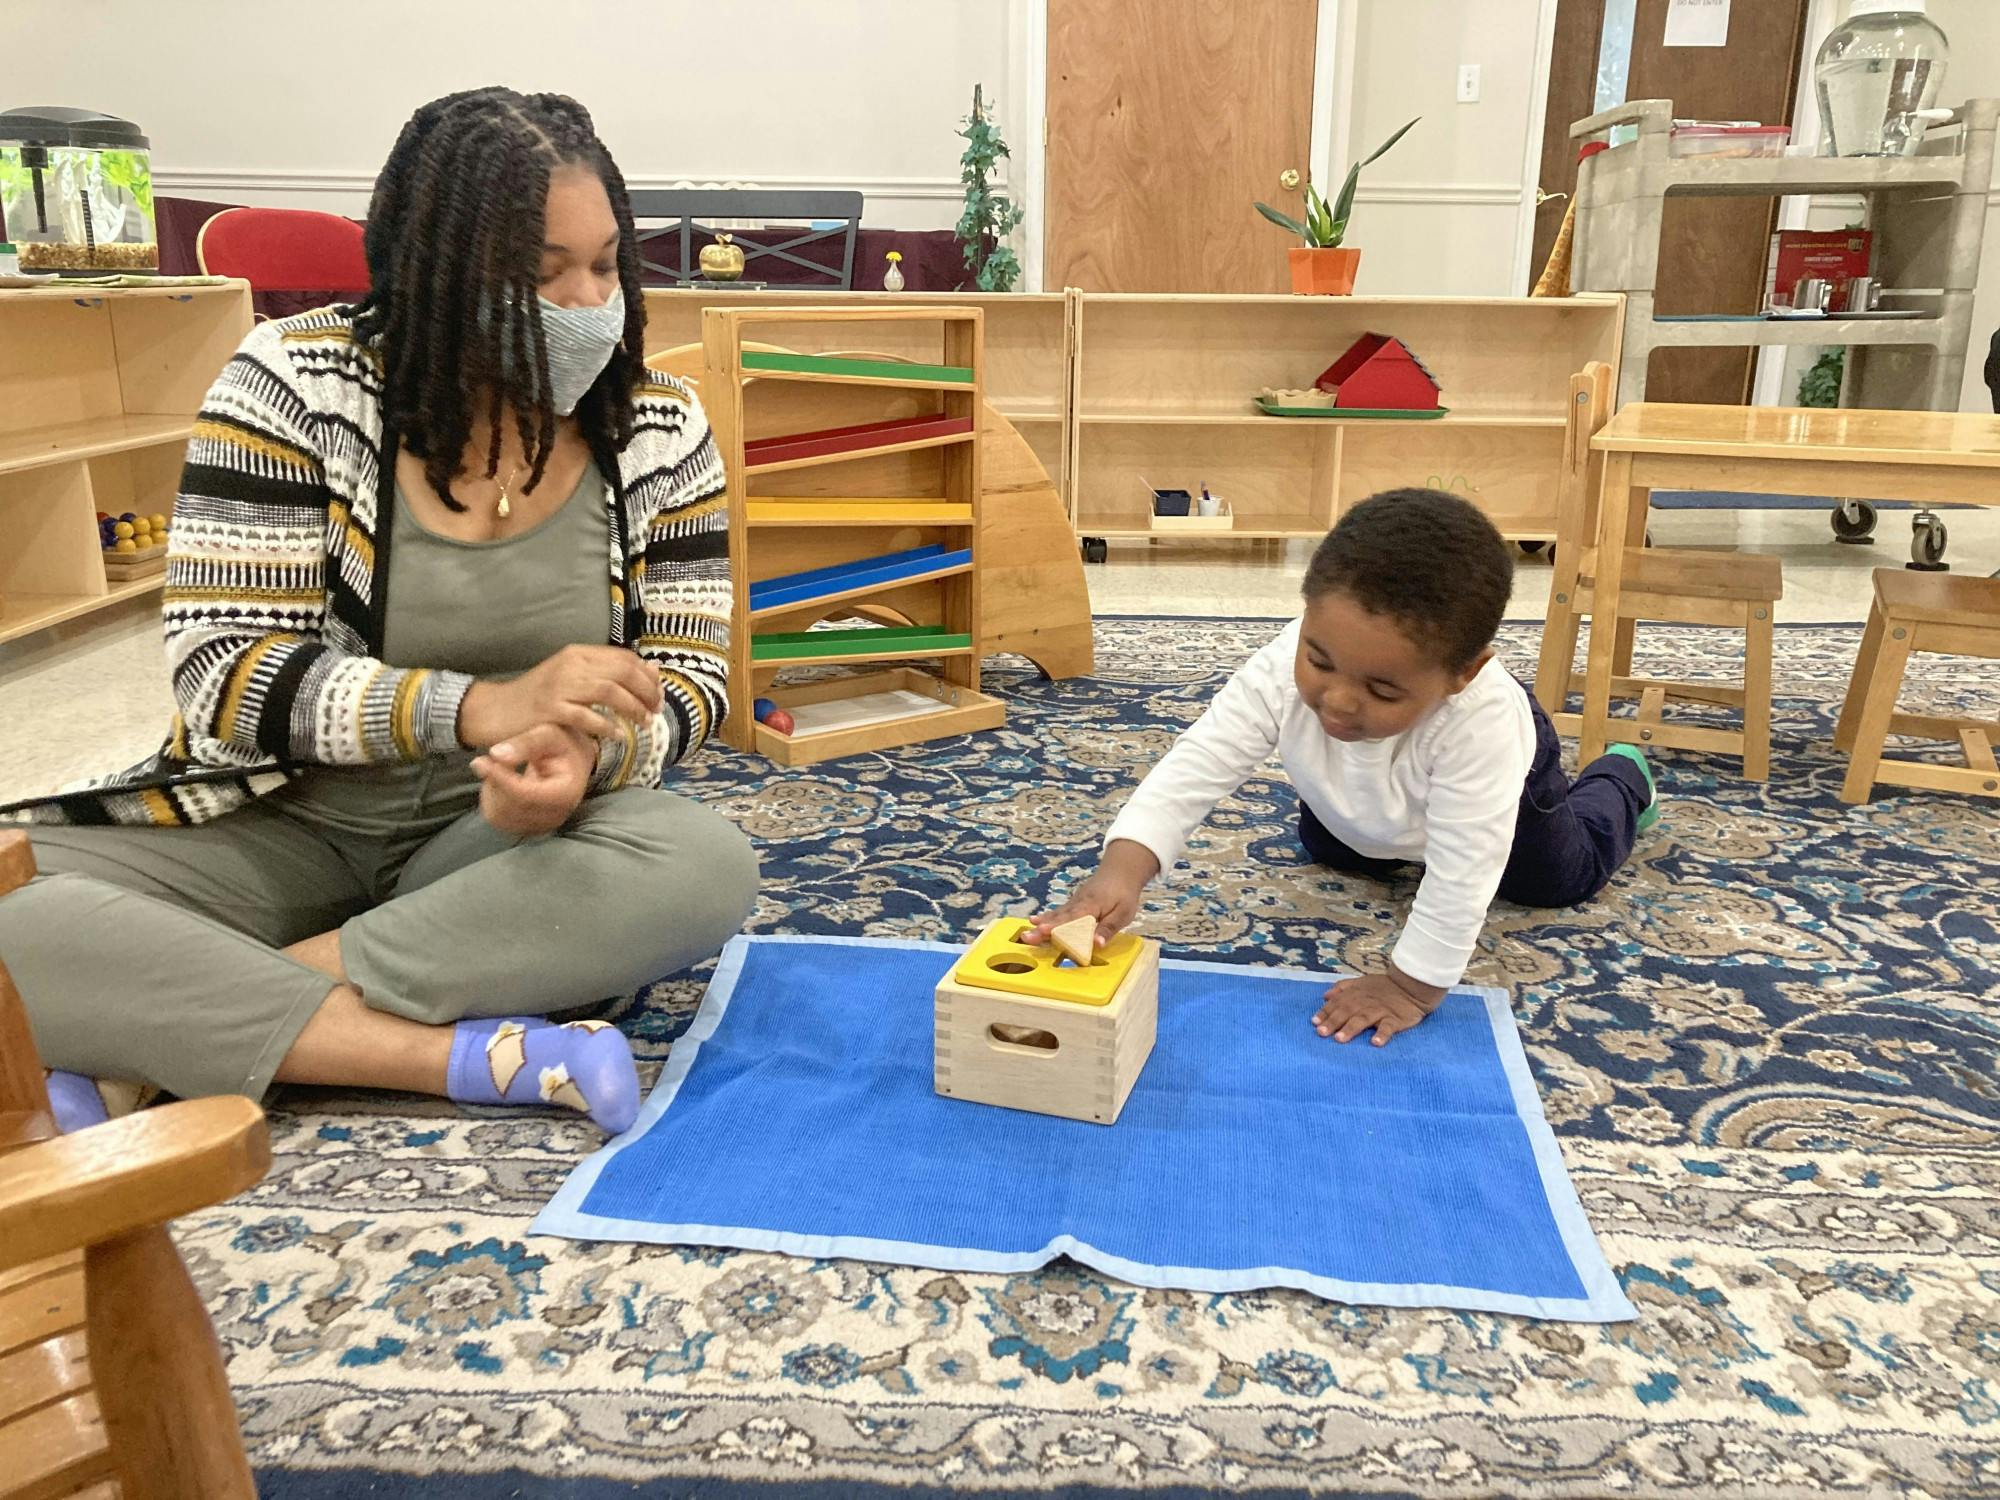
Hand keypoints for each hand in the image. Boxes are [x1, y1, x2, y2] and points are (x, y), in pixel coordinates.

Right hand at [459, 644, 662, 747]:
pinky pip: (586, 716)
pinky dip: (606, 726)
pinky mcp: (550, 709)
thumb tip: (652, 669)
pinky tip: (618, 735)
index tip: (659, 694)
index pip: (624, 658)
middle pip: (621, 672)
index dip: (647, 676)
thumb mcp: (573, 678)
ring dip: (632, 708)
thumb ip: (608, 674)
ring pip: (608, 691)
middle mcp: (571, 665)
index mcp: (578, 654)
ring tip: (645, 723)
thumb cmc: (539, 697)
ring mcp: (560, 686)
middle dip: (646, 692)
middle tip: (656, 710)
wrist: (496, 710)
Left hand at [472, 722, 594, 837]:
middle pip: (510, 806)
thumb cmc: (561, 745)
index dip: (499, 779)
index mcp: (567, 792)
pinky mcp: (528, 828)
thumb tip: (496, 754)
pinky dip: (491, 800)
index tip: (480, 761)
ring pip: (499, 816)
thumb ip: (525, 743)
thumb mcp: (547, 734)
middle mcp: (557, 815)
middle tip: (489, 759)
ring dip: (491, 790)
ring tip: (500, 769)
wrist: (572, 761)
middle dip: (494, 782)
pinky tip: (500, 783)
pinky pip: (497, 820)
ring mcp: (542, 825)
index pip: (525, 794)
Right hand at [1024, 840, 1159, 949]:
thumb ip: (1108, 928)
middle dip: (1042, 929)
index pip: (1072, 919)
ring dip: (1041, 924)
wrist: (1121, 870)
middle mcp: (1078, 904)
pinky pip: (1059, 911)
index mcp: (1091, 907)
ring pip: (1056, 914)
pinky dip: (1047, 917)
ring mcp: (1074, 902)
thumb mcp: (1123, 913)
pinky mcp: (1074, 902)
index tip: (1043, 932)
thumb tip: (1096, 944)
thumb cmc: (1124, 894)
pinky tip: (1035, 921)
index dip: (1058, 927)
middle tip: (1026, 937)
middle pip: (1059, 918)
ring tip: (1026, 932)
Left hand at [1312, 963, 1446, 1046]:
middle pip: (1347, 1011)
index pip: (1337, 1003)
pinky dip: (1382, 1034)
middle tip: (1321, 1033)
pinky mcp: (1395, 1019)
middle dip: (1333, 1022)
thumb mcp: (1361, 982)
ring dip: (1351, 1028)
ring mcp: (1380, 1011)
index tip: (1314, 1022)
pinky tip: (1375, 1043)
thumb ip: (1343, 988)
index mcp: (1356, 994)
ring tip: (1340, 1039)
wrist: (1412, 985)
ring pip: (1363, 1019)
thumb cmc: (1384, 987)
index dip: (1325, 1012)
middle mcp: (1365, 1002)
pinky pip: (1388, 1027)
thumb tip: (1325, 996)